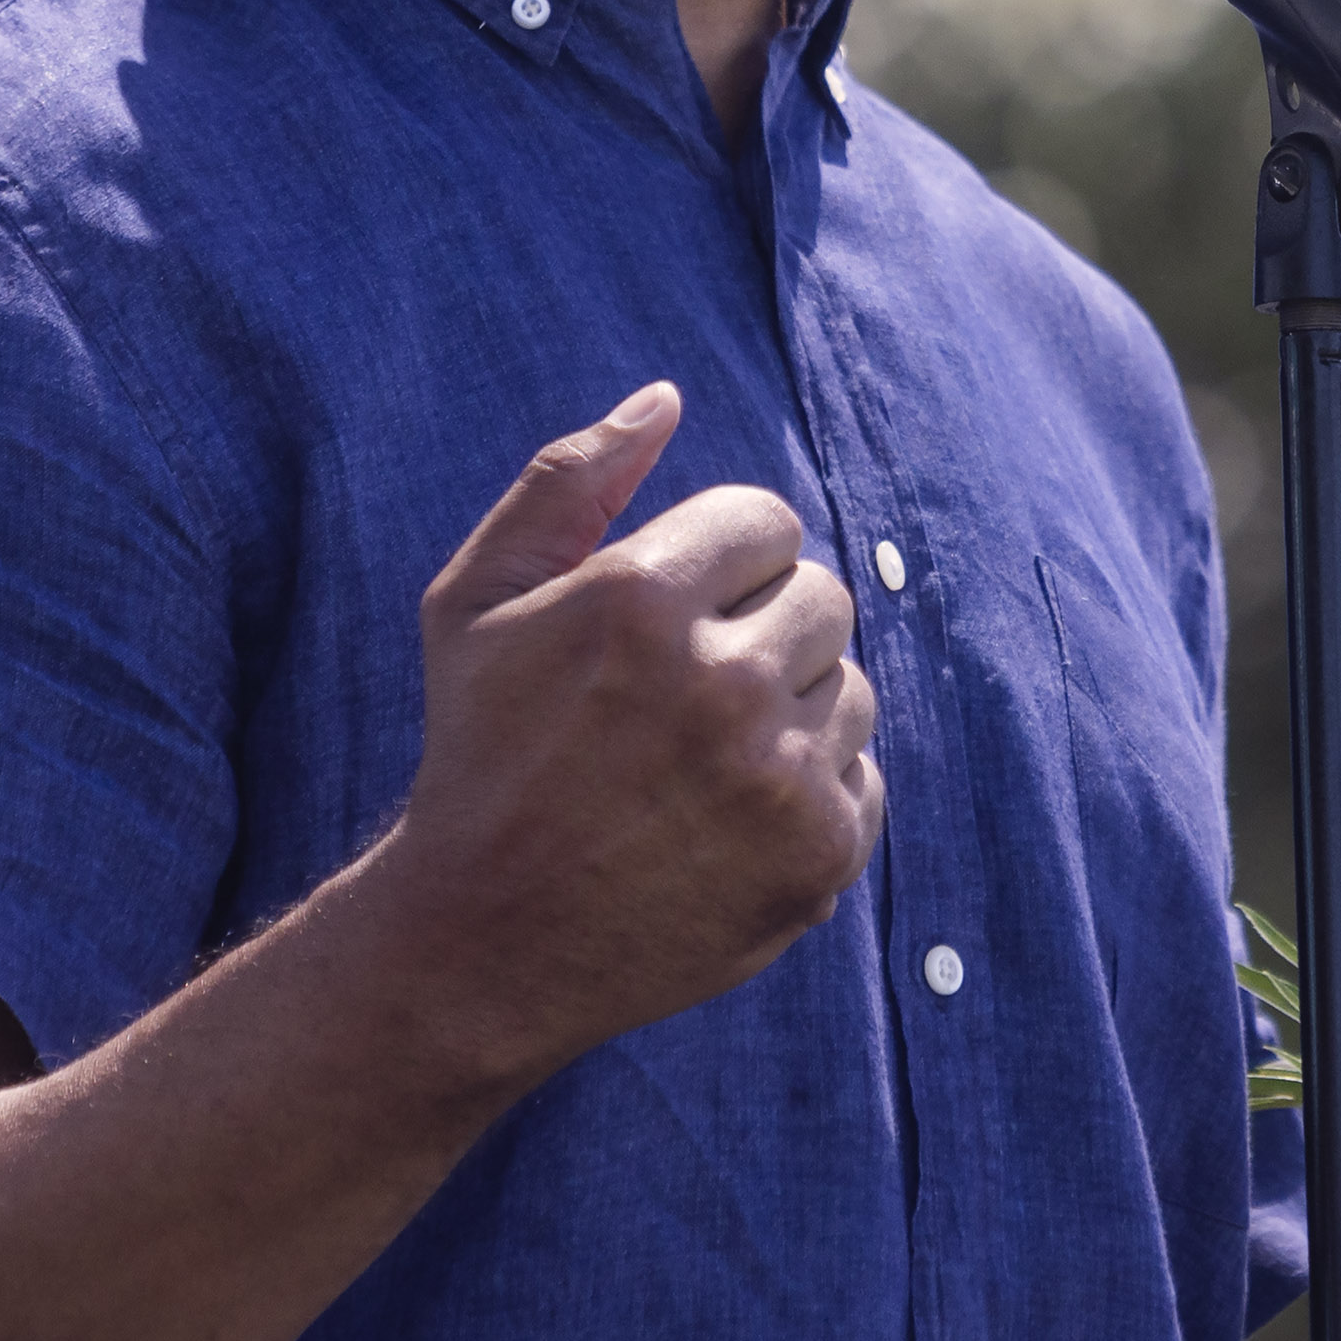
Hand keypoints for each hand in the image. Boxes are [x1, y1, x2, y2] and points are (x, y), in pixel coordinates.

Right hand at [373, 382, 883, 1080]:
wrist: (482, 943)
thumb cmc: (480, 754)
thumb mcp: (478, 602)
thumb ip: (566, 481)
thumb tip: (665, 397)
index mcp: (641, 596)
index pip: (768, 521)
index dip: (719, 564)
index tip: (669, 620)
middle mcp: (721, 679)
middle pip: (822, 596)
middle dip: (759, 631)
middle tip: (680, 698)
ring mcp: (777, 772)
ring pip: (849, 685)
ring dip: (789, 710)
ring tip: (698, 763)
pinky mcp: (819, 852)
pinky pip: (862, 773)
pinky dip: (808, 791)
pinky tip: (724, 823)